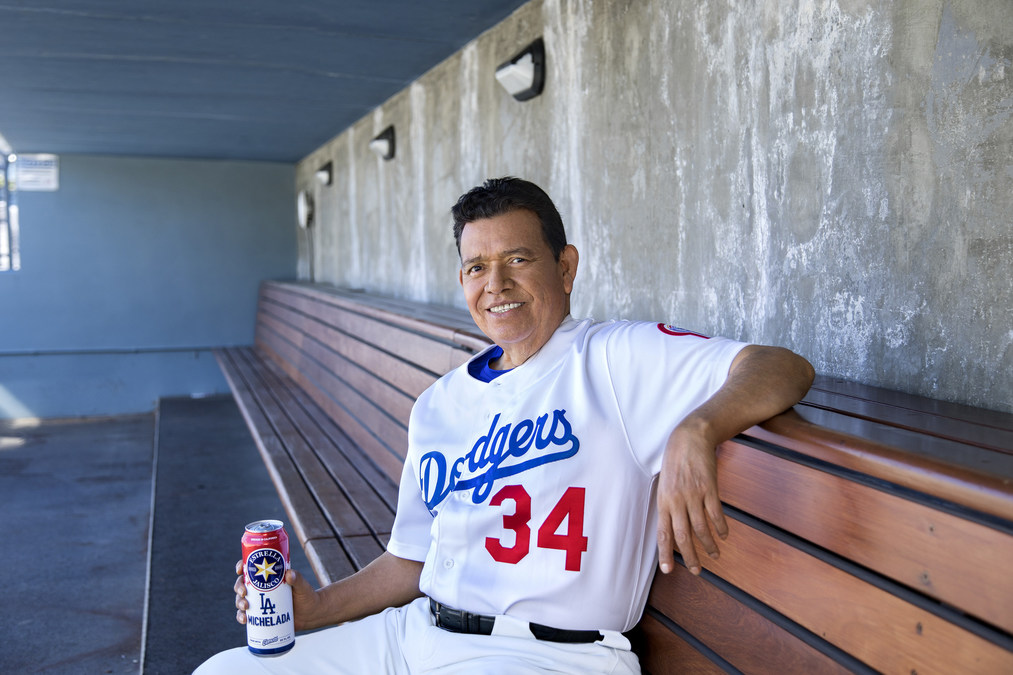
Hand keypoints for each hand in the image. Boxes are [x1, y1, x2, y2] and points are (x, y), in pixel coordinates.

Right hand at [234, 559, 320, 629]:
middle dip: (239, 587)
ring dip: (239, 603)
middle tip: (244, 593)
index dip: (242, 566)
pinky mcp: (261, 615)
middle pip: (243, 584)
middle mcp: (261, 588)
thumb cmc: (307, 596)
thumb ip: (298, 579)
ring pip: (242, 600)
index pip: (251, 568)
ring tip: (245, 607)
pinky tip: (244, 619)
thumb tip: (290, 573)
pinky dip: (241, 617)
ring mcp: (260, 602)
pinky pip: (246, 615)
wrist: (311, 614)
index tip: (239, 570)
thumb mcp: (303, 586)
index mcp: (269, 576)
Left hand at [656, 418, 727, 575]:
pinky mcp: (709, 488)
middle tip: (697, 571)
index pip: (662, 533)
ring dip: (709, 545)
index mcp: (663, 501)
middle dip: (690, 557)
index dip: (665, 553)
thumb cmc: (675, 462)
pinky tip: (724, 535)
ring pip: (701, 528)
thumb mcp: (665, 484)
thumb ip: (668, 505)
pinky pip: (715, 514)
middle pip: (683, 536)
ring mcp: (693, 495)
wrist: (689, 438)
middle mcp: (676, 500)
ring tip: (715, 555)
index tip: (668, 570)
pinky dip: (721, 527)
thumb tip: (673, 528)